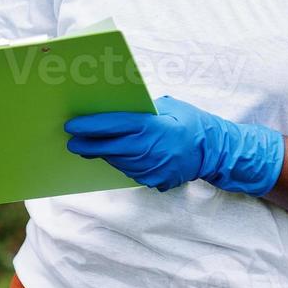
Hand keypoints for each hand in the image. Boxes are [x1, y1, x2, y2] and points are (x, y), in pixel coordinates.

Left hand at [65, 95, 284, 195]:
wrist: (216, 152)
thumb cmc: (193, 122)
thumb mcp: (170, 107)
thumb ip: (145, 109)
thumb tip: (119, 107)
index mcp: (152, 128)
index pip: (114, 126)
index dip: (91, 126)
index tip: (72, 125)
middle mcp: (149, 150)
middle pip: (110, 148)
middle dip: (88, 144)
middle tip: (71, 140)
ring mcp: (151, 169)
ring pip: (118, 161)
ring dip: (102, 154)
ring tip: (87, 146)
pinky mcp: (154, 181)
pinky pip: (130, 171)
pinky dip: (120, 162)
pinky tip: (112, 155)